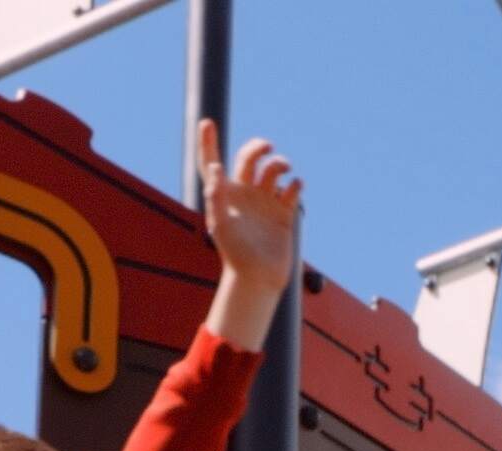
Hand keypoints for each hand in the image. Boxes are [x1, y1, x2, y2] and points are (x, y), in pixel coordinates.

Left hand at [197, 118, 302, 328]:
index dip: (208, 143)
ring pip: (273, 170)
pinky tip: (294, 187)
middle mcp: (245, 194)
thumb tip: (215, 166)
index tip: (206, 122)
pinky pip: (292, 189)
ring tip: (284, 169)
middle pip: (249, 158)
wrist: (259, 278)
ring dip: (280, 163)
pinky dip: (295, 184)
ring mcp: (265, 202)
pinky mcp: (284, 213)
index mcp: (225, 194)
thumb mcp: (220, 224)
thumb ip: (215, 194)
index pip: (212, 162)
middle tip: (267, 147)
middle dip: (258, 147)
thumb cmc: (235, 254)